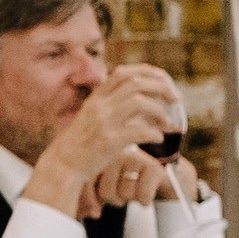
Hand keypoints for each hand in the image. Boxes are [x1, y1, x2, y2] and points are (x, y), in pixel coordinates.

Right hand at [31, 64, 183, 209]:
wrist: (63, 165)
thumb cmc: (81, 143)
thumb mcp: (91, 117)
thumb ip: (111, 105)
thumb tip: (142, 99)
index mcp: (96, 98)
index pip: (123, 73)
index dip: (148, 72)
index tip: (164, 80)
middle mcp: (99, 106)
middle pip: (136, 83)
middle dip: (162, 88)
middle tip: (176, 99)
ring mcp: (103, 122)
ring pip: (139, 102)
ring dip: (160, 111)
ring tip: (166, 123)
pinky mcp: (109, 141)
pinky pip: (140, 131)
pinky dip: (155, 134)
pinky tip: (157, 139)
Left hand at [85, 146, 166, 208]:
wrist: (157, 179)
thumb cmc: (124, 184)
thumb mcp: (104, 189)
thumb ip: (90, 200)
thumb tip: (88, 214)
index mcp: (97, 159)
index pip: (86, 183)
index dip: (89, 201)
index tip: (95, 214)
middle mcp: (114, 155)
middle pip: (106, 193)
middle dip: (114, 200)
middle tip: (122, 194)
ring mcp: (134, 159)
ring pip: (125, 194)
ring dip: (131, 199)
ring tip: (134, 190)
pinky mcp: (152, 167)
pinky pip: (143, 194)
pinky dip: (144, 201)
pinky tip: (146, 195)